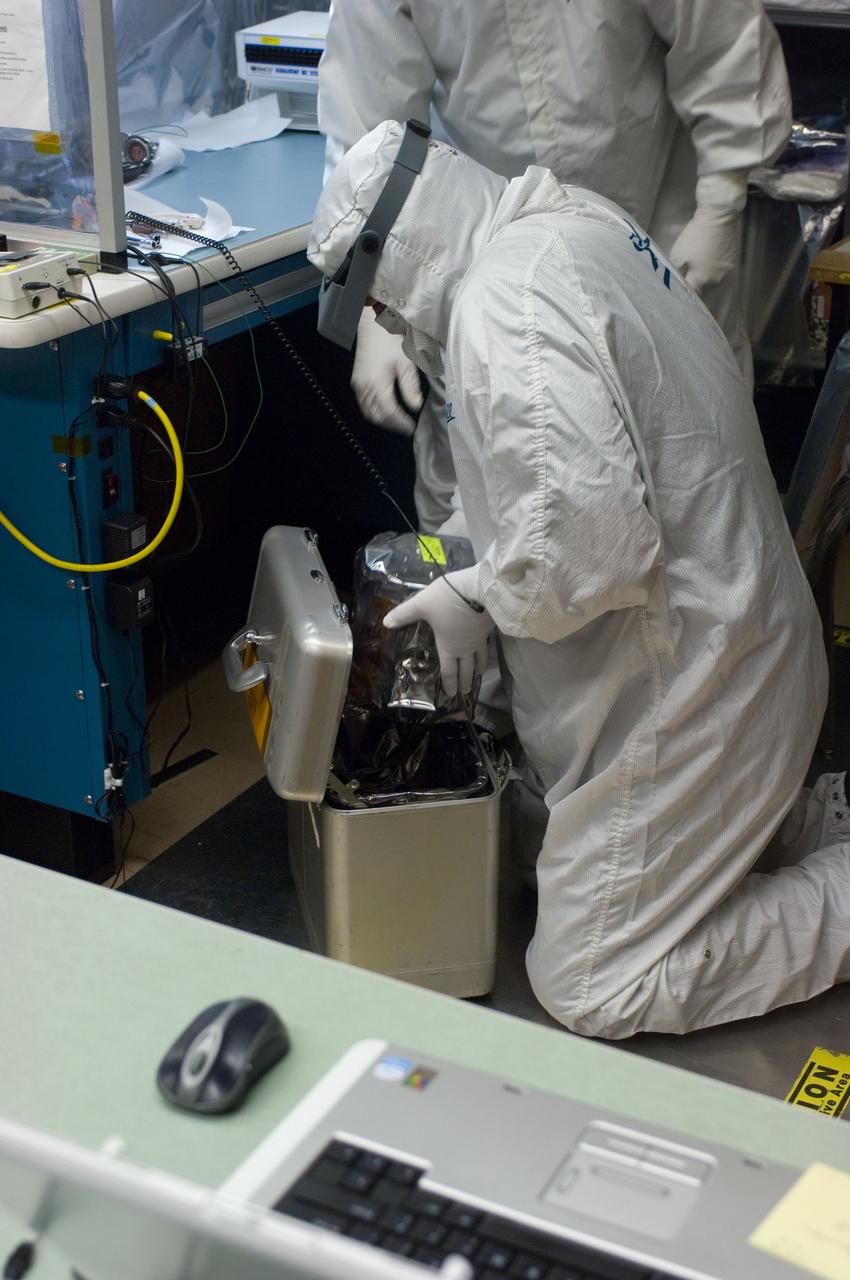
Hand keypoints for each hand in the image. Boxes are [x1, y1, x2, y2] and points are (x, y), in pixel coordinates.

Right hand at [352, 309, 423, 435]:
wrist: (373, 326)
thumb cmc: (391, 341)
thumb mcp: (406, 363)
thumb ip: (410, 386)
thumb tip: (414, 406)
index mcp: (377, 384)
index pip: (390, 412)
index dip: (401, 423)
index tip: (411, 428)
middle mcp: (364, 387)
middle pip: (377, 416)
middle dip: (391, 425)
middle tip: (405, 428)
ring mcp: (358, 386)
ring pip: (368, 413)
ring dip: (382, 421)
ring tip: (396, 422)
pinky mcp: (356, 382)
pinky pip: (363, 405)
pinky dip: (374, 412)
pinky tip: (384, 411)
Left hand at [383, 571, 493, 696]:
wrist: (479, 589)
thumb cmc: (448, 600)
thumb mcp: (421, 604)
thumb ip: (404, 614)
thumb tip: (386, 623)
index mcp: (448, 646)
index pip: (449, 670)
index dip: (449, 683)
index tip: (451, 694)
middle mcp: (465, 647)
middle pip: (466, 669)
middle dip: (465, 681)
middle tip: (465, 691)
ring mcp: (479, 638)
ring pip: (480, 658)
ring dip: (478, 668)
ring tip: (478, 673)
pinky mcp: (488, 627)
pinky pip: (487, 644)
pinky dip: (486, 652)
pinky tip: (486, 647)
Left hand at [669, 206, 740, 295]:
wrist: (718, 218)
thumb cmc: (695, 236)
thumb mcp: (678, 255)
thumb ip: (676, 274)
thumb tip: (674, 284)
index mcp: (699, 281)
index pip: (690, 297)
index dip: (683, 297)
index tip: (678, 296)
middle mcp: (714, 282)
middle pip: (702, 294)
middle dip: (694, 291)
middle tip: (686, 288)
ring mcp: (725, 275)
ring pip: (712, 286)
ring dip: (704, 284)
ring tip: (697, 279)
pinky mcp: (731, 266)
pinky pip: (720, 277)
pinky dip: (713, 276)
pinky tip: (708, 269)